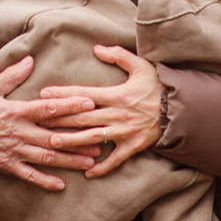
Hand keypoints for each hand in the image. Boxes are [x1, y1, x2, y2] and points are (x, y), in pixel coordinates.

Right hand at [0, 56, 101, 190]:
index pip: (48, 108)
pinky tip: (61, 185)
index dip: (70, 106)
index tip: (90, 103)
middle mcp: (19, 133)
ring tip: (91, 161)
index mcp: (16, 111)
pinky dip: (45, 181)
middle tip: (102, 139)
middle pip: (55, 136)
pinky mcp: (7, 166)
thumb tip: (30, 59)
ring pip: (48, 158)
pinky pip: (29, 176)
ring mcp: (14, 152)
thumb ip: (12, 75)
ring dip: (70, 160)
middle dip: (80, 138)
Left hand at [42, 46, 162, 177]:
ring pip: (92, 138)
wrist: (182, 109)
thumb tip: (97, 48)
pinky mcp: (133, 146)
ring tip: (53, 144)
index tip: (43, 94)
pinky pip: (115, 159)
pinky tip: (87, 172)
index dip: (62, 94)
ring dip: (71, 142)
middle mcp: (116, 114)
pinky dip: (101, 167)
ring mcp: (124, 132)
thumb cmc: (159, 86)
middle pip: (81, 117)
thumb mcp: (141, 65)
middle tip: (38, 122)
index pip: (83, 94)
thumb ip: (118, 56)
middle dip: (58, 120)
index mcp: (116, 94)